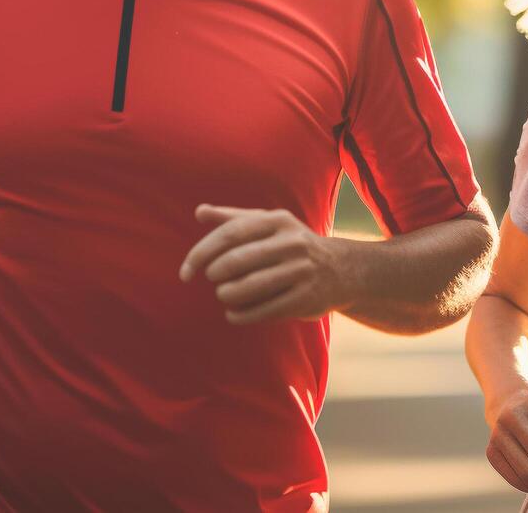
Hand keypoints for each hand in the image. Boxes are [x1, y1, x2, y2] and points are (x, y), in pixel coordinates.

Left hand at [179, 205, 350, 323]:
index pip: (229, 234)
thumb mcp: (269, 224)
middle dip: (216, 274)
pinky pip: (265, 310)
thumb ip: (234, 219)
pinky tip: (233, 314)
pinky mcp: (306, 298)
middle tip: (212, 281)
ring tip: (223, 296)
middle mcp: (292, 243)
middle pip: (238, 261)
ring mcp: (301, 271)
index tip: (185, 272)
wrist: (343, 270)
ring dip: (228, 295)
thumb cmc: (292, 245)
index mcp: (278, 220)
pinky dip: (242, 315)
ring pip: (250, 287)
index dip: (201, 253)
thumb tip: (199, 212)